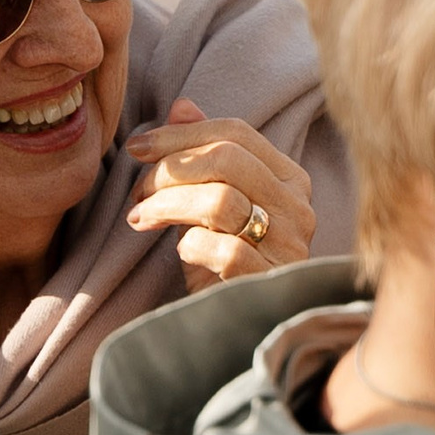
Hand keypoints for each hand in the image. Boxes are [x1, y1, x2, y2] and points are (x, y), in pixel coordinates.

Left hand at [123, 96, 316, 293]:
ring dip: (167, 205)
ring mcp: (289, 246)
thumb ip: (204, 155)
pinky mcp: (269, 281)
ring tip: (140, 219)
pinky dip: (189, 246)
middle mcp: (298, 208)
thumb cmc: (224, 264)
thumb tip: (181, 105)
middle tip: (137, 193)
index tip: (136, 148)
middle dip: (168, 169)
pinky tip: (179, 254)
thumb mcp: (211, 206)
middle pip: (226, 159)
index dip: (178, 134)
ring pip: (220, 200)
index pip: (236, 133)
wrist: (238, 328)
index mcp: (289, 179)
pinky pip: (222, 249)